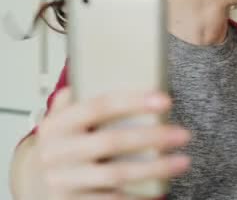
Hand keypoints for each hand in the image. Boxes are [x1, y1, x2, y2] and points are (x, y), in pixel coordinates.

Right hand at [32, 88, 190, 199]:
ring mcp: (63, 181)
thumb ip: (85, 97)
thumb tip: (123, 69)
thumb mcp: (66, 118)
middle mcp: (56, 152)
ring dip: (155, 168)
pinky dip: (140, 195)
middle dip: (153, 138)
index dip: (133, 102)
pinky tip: (162, 189)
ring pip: (117, 174)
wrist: (35, 181)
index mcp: (57, 123)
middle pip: (112, 142)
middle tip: (183, 134)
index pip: (99, 106)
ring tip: (183, 161)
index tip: (165, 100)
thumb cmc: (64, 143)